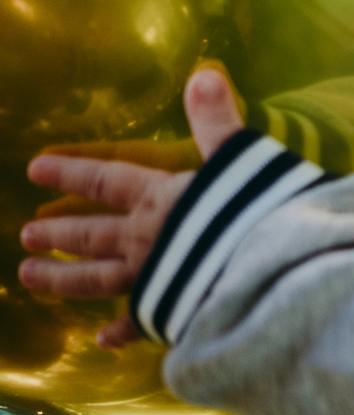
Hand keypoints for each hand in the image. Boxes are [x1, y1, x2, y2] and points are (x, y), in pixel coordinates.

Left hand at [19, 69, 245, 348]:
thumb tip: (203, 73)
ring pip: (98, 279)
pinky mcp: (169, 311)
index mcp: (159, 198)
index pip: (106, 180)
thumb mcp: (239, 157)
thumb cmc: (256, 210)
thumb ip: (218, 120)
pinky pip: (139, 322)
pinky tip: (102, 341)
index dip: (72, 172)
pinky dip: (120, 331)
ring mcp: (153, 278)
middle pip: (92, 234)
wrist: (267, 271)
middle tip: (25, 235)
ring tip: (30, 279)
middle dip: (58, 233)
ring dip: (64, 279)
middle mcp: (146, 238)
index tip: (35, 168)